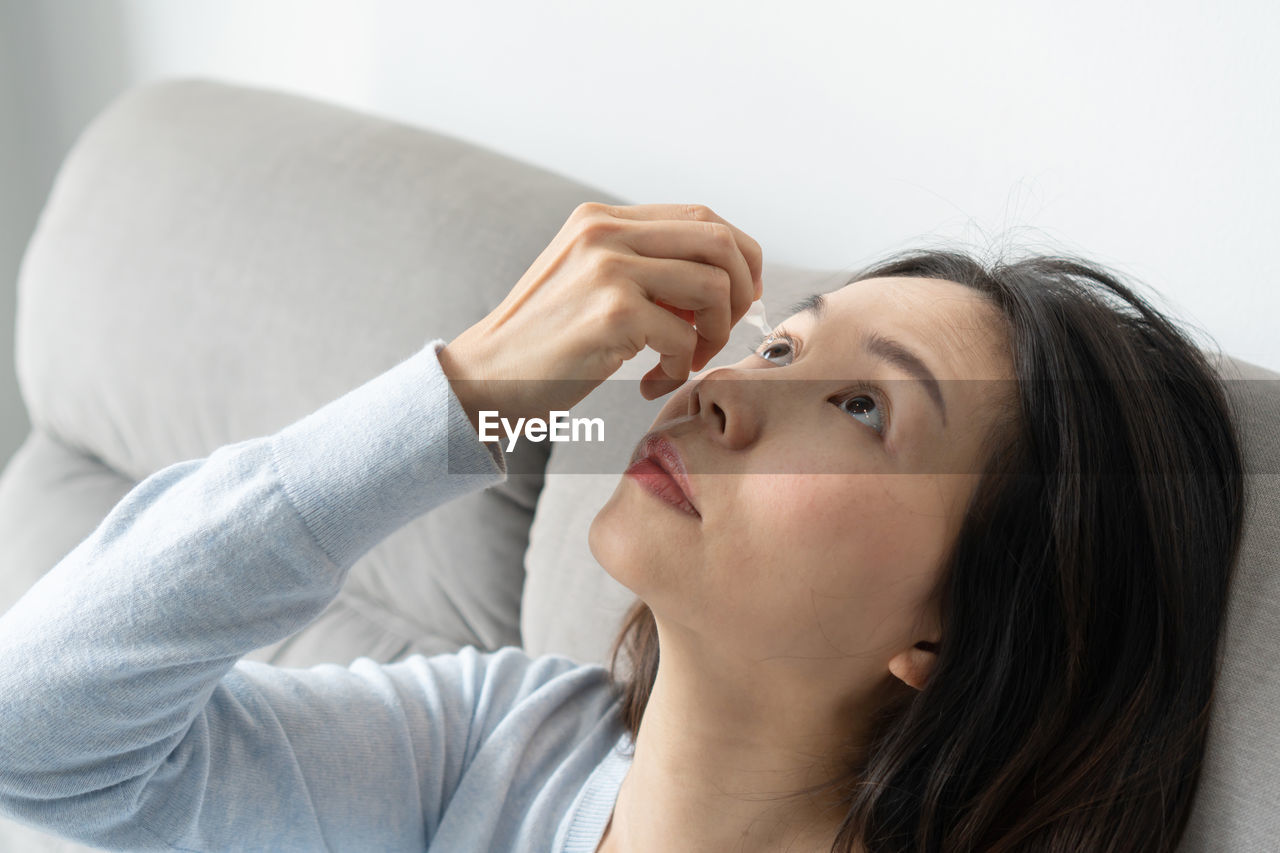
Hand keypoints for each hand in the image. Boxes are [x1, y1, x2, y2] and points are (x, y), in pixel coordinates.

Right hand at [439, 202, 762, 427]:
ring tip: (685, 362)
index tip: (738, 298)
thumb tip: (721, 279)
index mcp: (602, 219)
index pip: (703, 217)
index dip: (738, 258)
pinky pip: (685, 338)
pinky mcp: (612, 313)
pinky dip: (680, 369)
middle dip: (741, 292)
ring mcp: (609, 269)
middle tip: (723, 333)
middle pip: (719, 243)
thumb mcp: (589, 280)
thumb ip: (643, 266)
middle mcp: (606, 233)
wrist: (484, 377)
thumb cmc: (544, 342)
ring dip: (716, 335)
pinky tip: (652, 382)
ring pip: (713, 287)